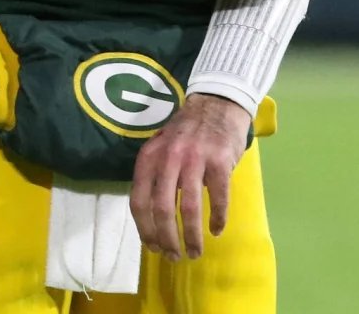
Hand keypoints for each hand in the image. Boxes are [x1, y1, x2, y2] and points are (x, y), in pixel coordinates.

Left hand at [130, 94, 250, 260]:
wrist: (217, 103)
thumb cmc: (187, 131)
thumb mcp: (160, 147)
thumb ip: (154, 176)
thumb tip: (152, 220)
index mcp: (149, 157)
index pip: (139, 201)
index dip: (145, 230)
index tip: (153, 247)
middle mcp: (168, 158)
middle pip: (162, 210)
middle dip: (167, 239)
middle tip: (174, 256)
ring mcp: (195, 159)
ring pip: (188, 209)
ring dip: (191, 236)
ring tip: (195, 252)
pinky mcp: (219, 162)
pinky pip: (218, 198)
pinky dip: (218, 219)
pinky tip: (217, 230)